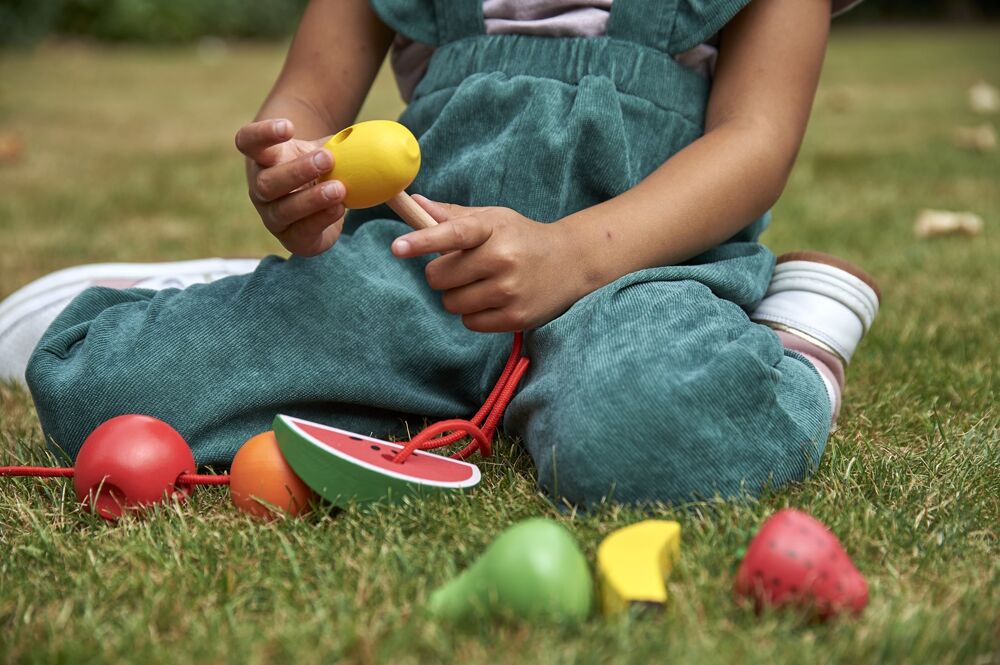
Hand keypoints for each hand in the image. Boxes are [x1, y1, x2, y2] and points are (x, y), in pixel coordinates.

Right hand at [235, 118, 345, 255]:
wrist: (321, 202)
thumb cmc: (322, 169)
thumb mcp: (328, 150)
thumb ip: (344, 143)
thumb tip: (381, 136)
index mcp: (264, 160)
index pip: (248, 143)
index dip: (263, 134)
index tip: (290, 127)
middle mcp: (261, 189)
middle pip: (266, 182)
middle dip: (297, 171)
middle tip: (327, 159)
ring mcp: (272, 216)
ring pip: (283, 210)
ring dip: (311, 199)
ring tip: (339, 189)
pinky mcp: (290, 238)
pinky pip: (301, 231)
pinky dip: (321, 219)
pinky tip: (340, 208)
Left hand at [390, 197, 584, 331]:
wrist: (571, 262)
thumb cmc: (522, 238)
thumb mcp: (493, 219)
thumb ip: (452, 215)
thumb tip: (415, 204)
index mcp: (493, 229)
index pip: (453, 234)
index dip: (423, 241)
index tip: (397, 247)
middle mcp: (503, 259)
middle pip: (439, 277)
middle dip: (443, 275)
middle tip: (465, 268)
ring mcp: (510, 291)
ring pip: (451, 303)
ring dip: (458, 296)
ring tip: (483, 284)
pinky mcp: (516, 318)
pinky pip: (469, 323)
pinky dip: (474, 314)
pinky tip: (494, 300)